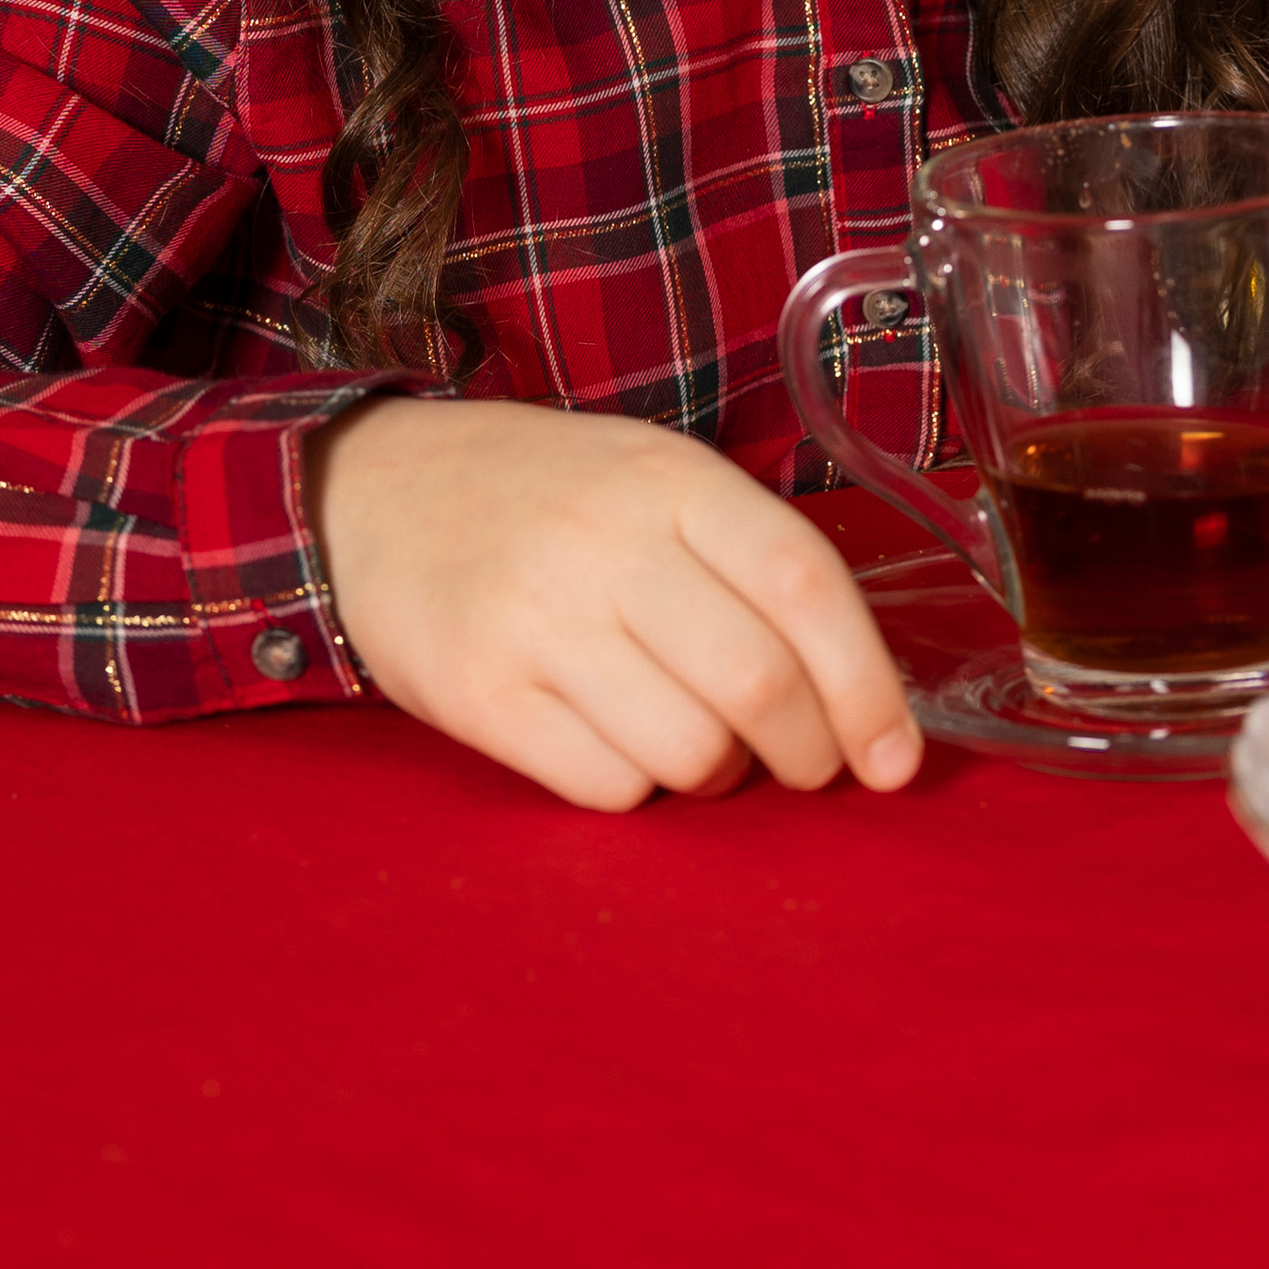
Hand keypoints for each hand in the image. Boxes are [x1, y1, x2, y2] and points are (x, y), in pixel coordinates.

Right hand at [307, 397, 924, 812]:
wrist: (373, 492)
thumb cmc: (547, 501)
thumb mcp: (650, 482)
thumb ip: (745, 562)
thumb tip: (860, 699)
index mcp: (671, 479)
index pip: (804, 581)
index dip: (868, 684)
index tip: (895, 760)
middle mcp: (607, 541)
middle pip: (758, 682)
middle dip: (806, 754)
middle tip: (802, 766)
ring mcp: (537, 618)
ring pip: (688, 751)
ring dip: (716, 776)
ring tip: (693, 742)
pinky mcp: (480, 693)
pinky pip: (605, 788)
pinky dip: (633, 789)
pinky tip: (613, 742)